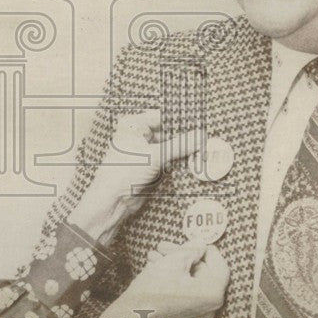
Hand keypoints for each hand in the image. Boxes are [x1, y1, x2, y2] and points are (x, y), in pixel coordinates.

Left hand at [69, 111, 200, 244]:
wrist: (112, 201)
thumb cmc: (124, 172)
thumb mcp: (155, 156)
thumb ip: (179, 146)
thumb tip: (200, 136)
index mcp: (133, 125)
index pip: (162, 116)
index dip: (181, 120)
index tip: (200, 123)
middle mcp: (138, 135)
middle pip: (167, 132)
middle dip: (185, 137)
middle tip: (205, 138)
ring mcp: (144, 151)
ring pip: (169, 146)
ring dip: (184, 150)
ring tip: (203, 149)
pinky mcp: (149, 166)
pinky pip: (168, 159)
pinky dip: (179, 160)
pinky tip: (194, 160)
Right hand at [107, 241, 230, 317]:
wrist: (131, 314)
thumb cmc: (154, 289)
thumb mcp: (175, 260)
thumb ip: (193, 248)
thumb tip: (201, 243)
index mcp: (213, 293)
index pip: (219, 264)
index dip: (206, 249)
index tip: (195, 240)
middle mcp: (210, 307)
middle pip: (203, 272)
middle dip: (184, 255)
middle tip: (166, 245)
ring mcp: (198, 314)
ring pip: (192, 280)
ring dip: (176, 264)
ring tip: (156, 254)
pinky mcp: (186, 316)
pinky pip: (186, 290)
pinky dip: (175, 277)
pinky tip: (157, 266)